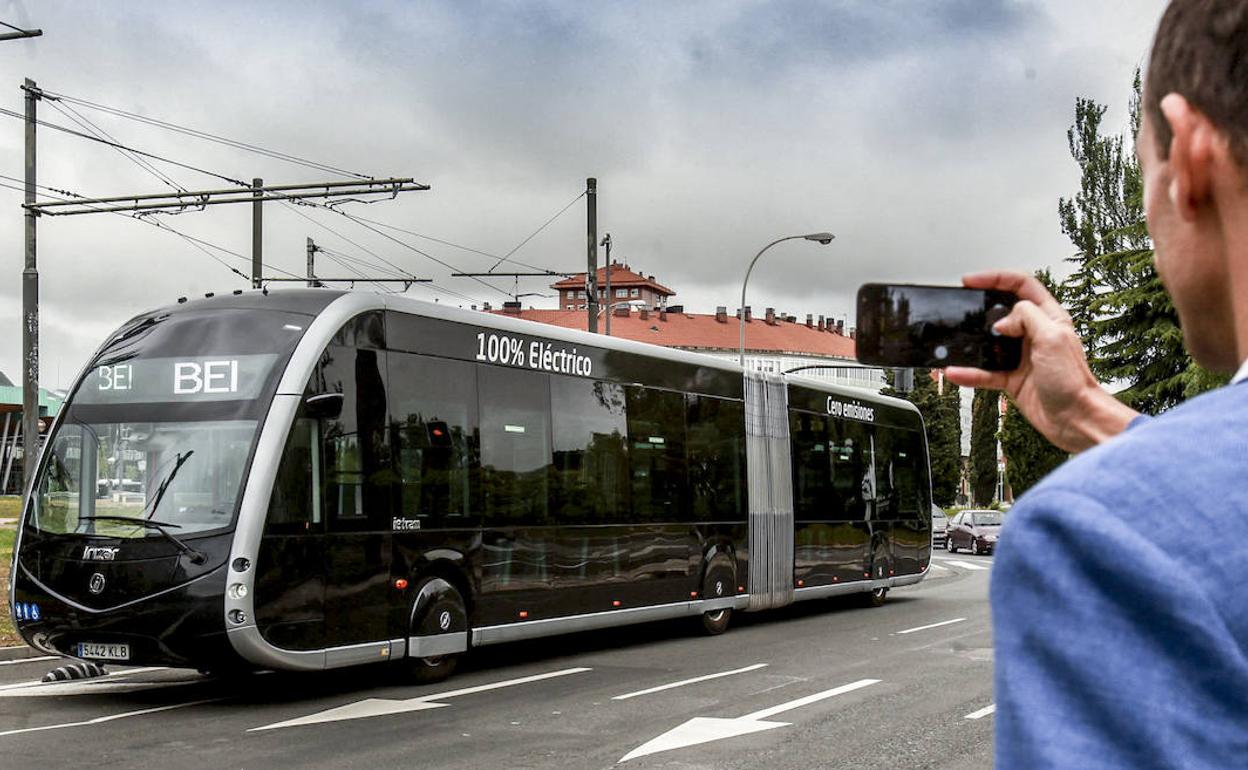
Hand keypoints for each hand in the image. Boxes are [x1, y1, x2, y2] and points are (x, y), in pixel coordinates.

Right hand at [943, 270, 1138, 452]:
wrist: (1076, 419)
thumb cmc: (1074, 381)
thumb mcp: (1053, 338)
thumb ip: (1027, 317)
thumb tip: (1002, 320)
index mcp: (1049, 318)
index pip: (1021, 286)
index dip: (996, 278)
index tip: (972, 281)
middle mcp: (1034, 334)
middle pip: (1001, 311)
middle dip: (979, 306)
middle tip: (961, 305)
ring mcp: (1021, 356)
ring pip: (989, 342)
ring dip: (971, 342)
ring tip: (956, 339)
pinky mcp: (1012, 378)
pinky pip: (984, 372)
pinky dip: (969, 372)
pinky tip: (957, 372)